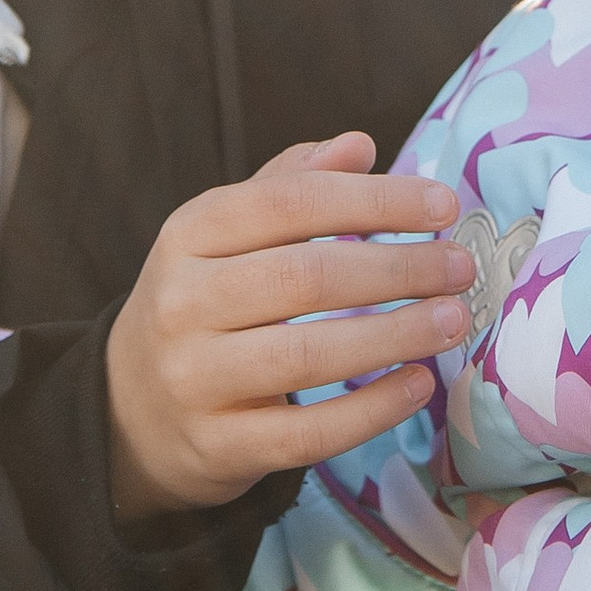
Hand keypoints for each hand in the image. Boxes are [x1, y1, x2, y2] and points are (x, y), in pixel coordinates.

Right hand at [106, 132, 473, 520]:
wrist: (131, 411)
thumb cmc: (203, 303)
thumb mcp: (225, 234)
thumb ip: (289, 184)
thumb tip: (360, 145)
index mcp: (188, 234)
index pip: (291, 202)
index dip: (374, 199)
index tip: (442, 204)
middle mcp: (182, 302)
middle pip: (305, 278)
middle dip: (398, 269)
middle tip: (460, 267)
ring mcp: (194, 379)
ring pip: (307, 356)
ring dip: (395, 335)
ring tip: (452, 320)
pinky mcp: (218, 446)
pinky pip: (308, 433)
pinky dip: (372, 410)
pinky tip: (418, 384)